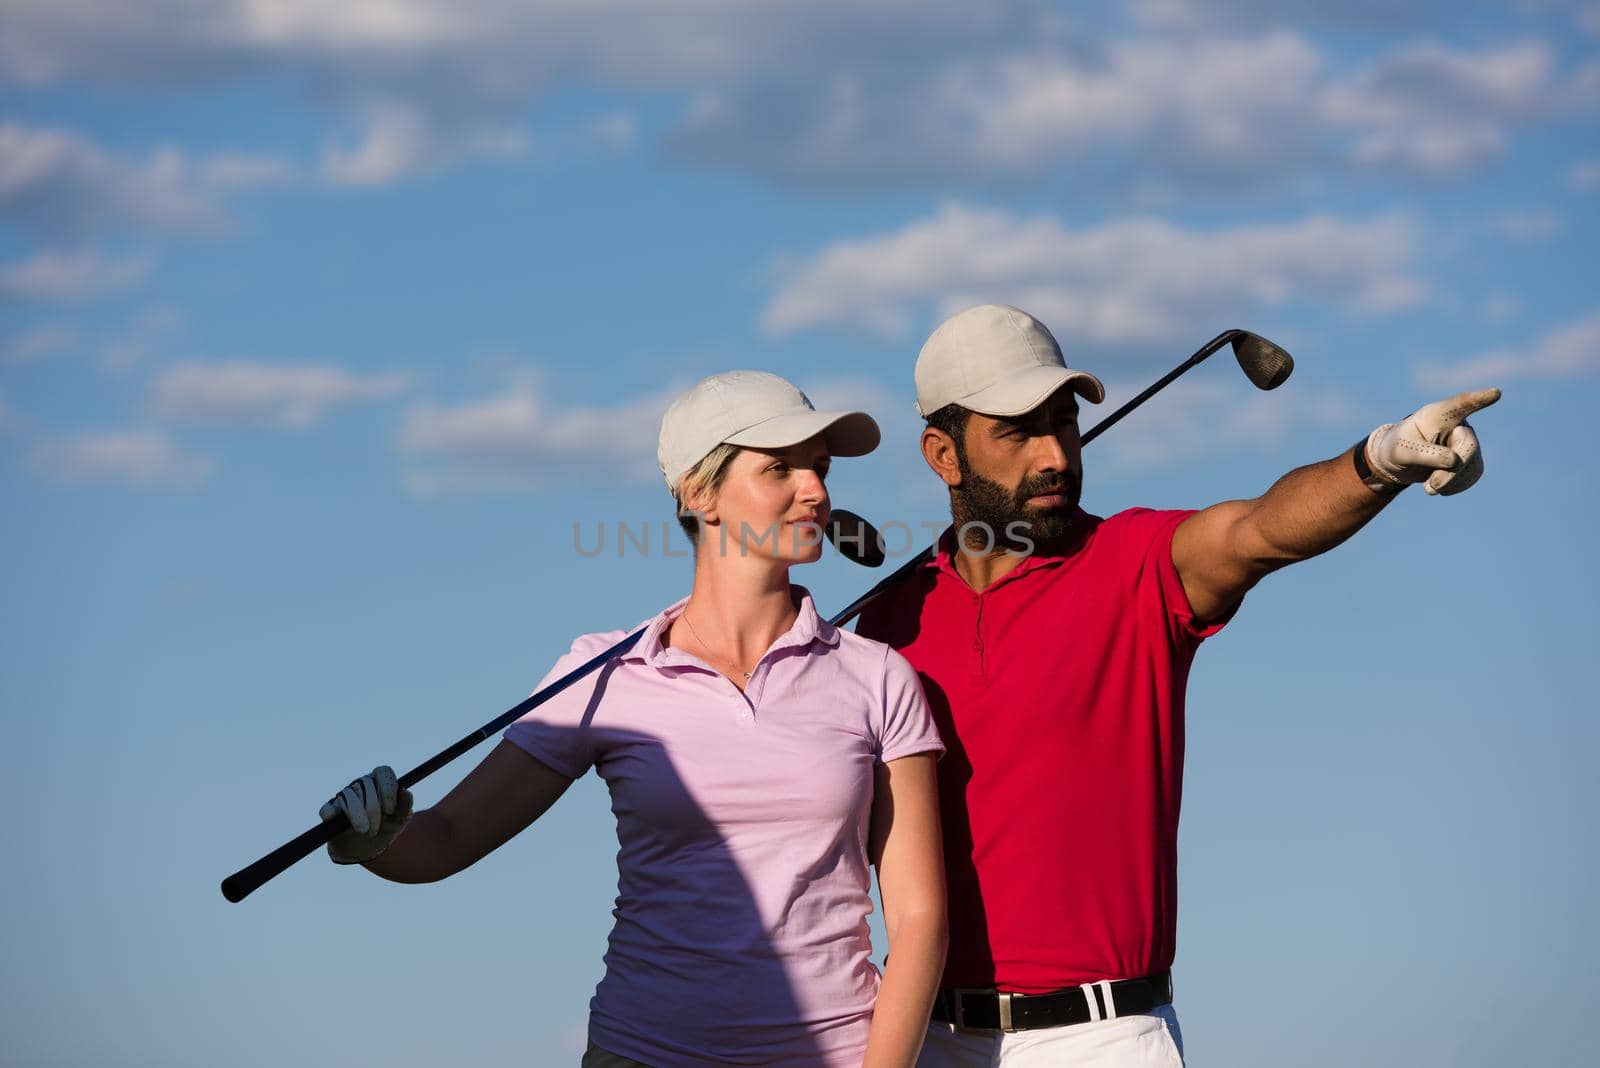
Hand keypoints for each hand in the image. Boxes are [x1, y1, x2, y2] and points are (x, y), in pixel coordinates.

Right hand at [320, 765, 413, 863]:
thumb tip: (405, 791)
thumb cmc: (386, 826)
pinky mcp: (330, 811)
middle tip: (376, 829)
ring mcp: (345, 796)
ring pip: (348, 795)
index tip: (390, 810)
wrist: (367, 848)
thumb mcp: (400, 820)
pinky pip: (327, 808)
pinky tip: (333, 817)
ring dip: (356, 814)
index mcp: (380, 782)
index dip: (387, 789)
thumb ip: (405, 806)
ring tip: (364, 831)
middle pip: (366, 783)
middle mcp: (362, 784)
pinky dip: (330, 812)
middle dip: (373, 809)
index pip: (383, 772)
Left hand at [1365, 388, 1500, 495]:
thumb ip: (1426, 454)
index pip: (1461, 404)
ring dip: (1451, 481)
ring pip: (1472, 464)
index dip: (1479, 399)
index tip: (1495, 393)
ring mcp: (1467, 442)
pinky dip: (1455, 486)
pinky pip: (1472, 475)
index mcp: (1438, 414)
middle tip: (1430, 488)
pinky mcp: (1471, 459)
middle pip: (1468, 446)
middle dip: (1451, 471)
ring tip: (1429, 488)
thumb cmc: (1398, 448)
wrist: (1400, 462)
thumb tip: (1455, 462)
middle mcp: (1458, 424)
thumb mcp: (1402, 451)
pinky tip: (1439, 487)